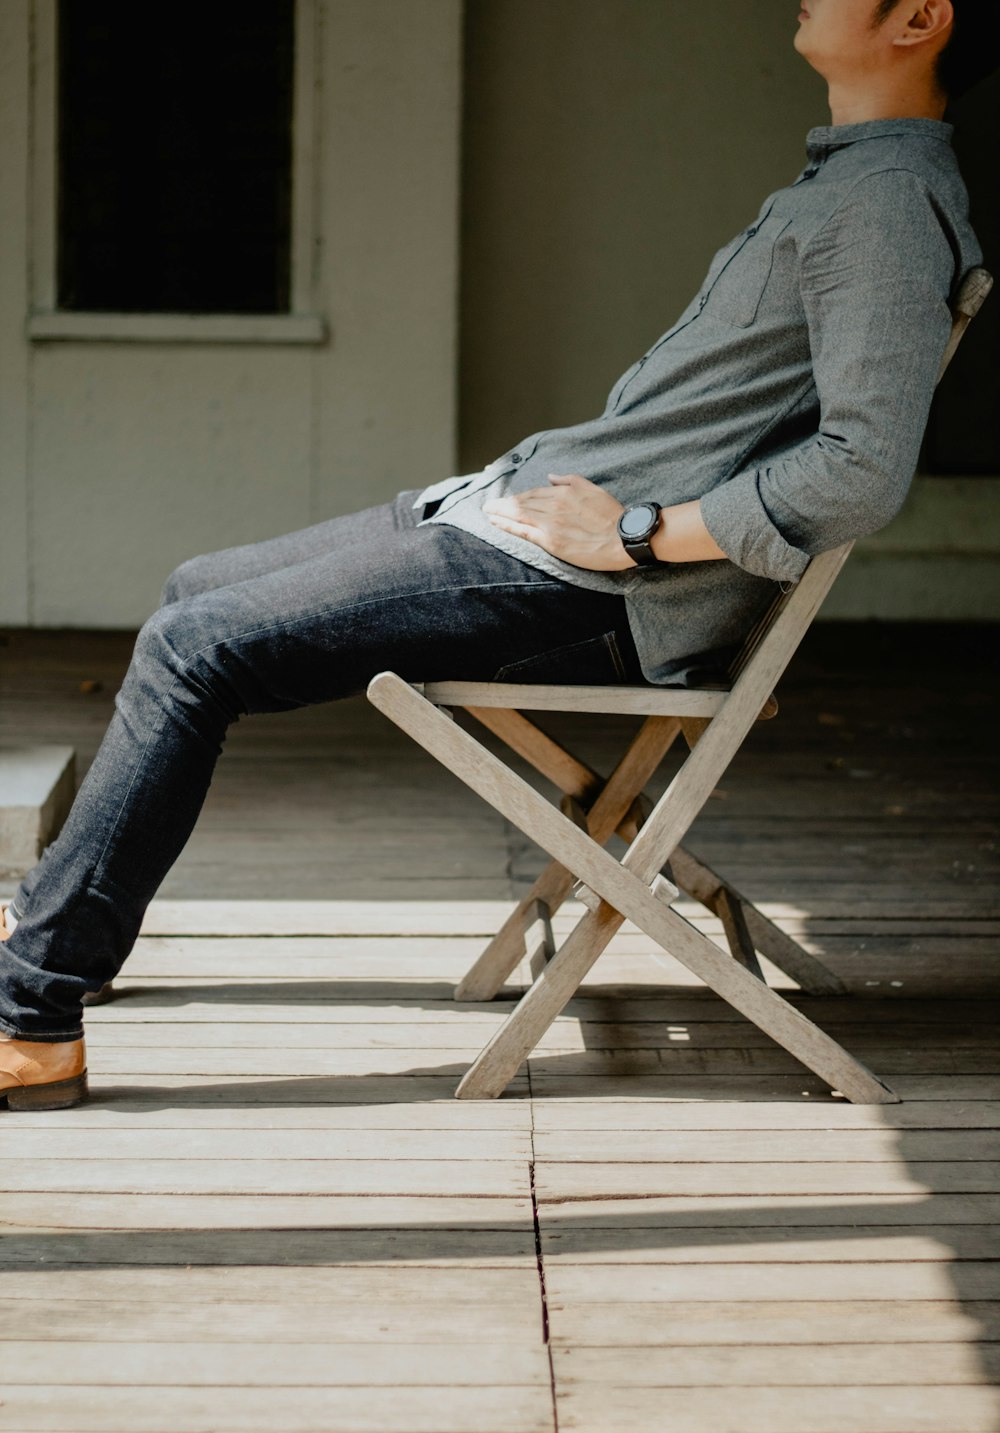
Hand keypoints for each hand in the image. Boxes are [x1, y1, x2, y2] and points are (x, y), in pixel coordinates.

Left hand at [483, 473, 634, 570]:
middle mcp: (553, 505)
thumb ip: (569, 480)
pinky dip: (507, 525)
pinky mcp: (550, 541)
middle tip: (488, 505)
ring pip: (518, 514)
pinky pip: (523, 531)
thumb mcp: (592, 488)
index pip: (534, 493)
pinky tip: (496, 523)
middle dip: (502, 503)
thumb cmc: (612, 515)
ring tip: (488, 512)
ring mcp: (550, 523)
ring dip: (500, 512)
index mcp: (563, 492)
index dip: (519, 496)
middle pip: (522, 502)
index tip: (507, 498)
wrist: (623, 538)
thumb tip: (551, 477)